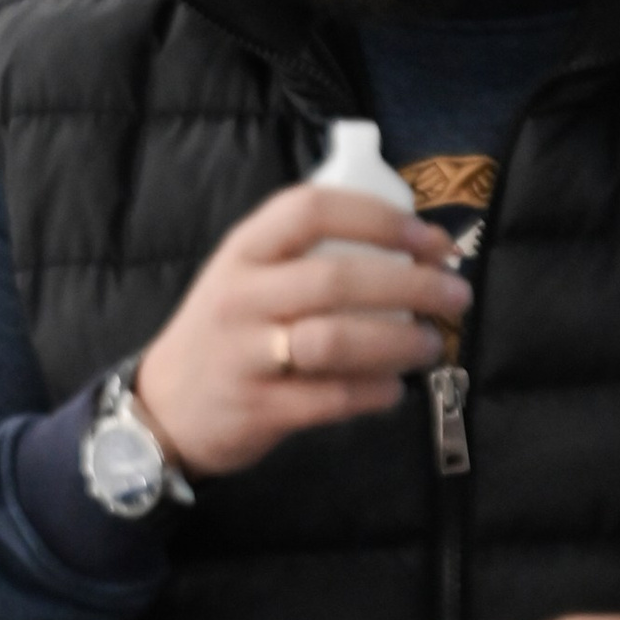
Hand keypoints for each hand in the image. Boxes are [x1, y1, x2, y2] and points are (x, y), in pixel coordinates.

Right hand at [132, 184, 468, 479]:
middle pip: (336, 279)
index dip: (380, 218)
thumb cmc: (227, 332)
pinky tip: (393, 389)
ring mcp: (245, 355)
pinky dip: (373, 393)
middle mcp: (240, 298)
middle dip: (411, 286)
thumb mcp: (248, 275)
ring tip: (430, 345)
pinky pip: (330, 399)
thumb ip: (310, 253)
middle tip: (456, 296)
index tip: (430, 239)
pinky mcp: (256, 409)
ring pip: (336, 341)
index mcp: (243, 252)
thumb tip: (415, 248)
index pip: (311, 210)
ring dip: (398, 344)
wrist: (163, 408)